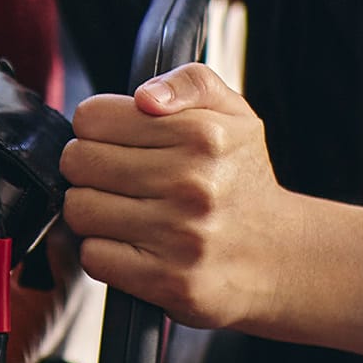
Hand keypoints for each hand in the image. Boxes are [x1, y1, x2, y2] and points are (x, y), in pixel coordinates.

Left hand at [60, 62, 293, 331]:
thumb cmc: (242, 180)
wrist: (284, 258)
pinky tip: (134, 244)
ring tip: (128, 211)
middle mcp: (192, 184)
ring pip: (79, 209)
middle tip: (121, 179)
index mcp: (202, 134)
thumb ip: (189, 81)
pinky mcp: (169, 280)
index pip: (91, 118)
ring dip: (94, 211)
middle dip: (90, 169)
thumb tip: (145, 96)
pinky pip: (93, 255)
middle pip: (77, 162)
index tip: (120, 142)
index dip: (98, 129)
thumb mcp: (234, 114)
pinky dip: (104, 251)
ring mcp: (181, 235)